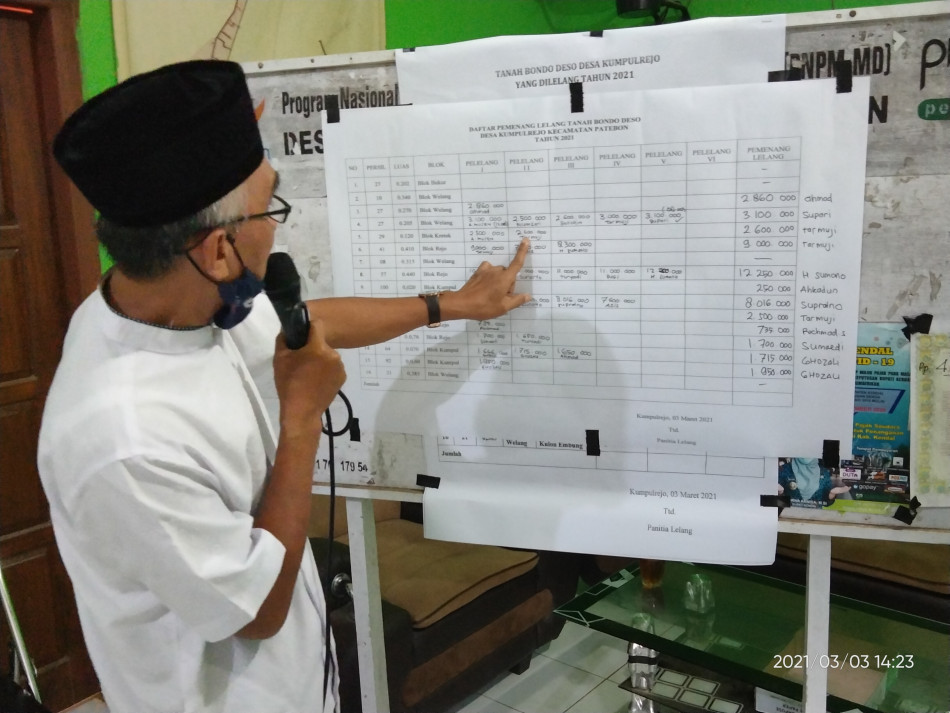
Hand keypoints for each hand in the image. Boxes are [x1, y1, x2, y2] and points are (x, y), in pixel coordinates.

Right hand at [273, 318, 345, 435]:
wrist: (302, 411)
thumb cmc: (289, 383)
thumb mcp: (279, 359)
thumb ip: (283, 339)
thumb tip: (287, 330)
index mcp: (318, 347)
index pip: (317, 325)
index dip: (308, 327)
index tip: (301, 334)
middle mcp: (334, 354)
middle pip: (322, 343)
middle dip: (312, 347)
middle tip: (301, 360)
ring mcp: (340, 367)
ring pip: (328, 355)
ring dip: (320, 360)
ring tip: (308, 373)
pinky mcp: (343, 378)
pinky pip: (333, 367)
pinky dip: (326, 370)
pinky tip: (316, 381)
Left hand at [442, 237, 532, 320]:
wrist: (463, 304)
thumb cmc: (485, 306)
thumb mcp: (503, 307)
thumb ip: (517, 300)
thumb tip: (528, 295)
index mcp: (505, 278)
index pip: (517, 264)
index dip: (522, 251)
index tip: (525, 239)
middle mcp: (496, 271)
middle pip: (508, 274)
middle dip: (508, 284)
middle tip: (500, 298)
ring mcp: (486, 270)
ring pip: (498, 273)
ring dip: (498, 281)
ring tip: (492, 294)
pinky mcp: (478, 272)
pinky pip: (488, 269)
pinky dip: (490, 275)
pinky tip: (486, 284)